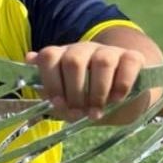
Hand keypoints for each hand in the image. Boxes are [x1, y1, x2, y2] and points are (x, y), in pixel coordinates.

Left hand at [26, 42, 144, 121]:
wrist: (124, 101)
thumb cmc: (89, 101)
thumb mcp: (67, 101)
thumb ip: (49, 88)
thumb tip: (29, 58)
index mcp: (64, 57)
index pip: (49, 56)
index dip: (51, 82)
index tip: (58, 104)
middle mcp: (85, 50)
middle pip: (73, 60)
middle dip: (75, 93)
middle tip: (80, 113)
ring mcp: (109, 51)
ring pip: (102, 62)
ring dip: (98, 93)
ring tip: (97, 112)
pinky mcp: (133, 57)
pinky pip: (127, 65)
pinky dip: (121, 86)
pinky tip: (117, 100)